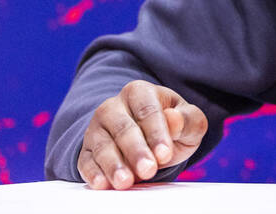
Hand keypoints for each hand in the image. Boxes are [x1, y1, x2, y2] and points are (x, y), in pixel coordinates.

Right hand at [78, 81, 207, 189]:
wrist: (151, 139)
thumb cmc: (173, 127)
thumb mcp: (189, 122)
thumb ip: (187, 120)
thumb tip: (174, 118)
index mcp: (140, 92)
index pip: (147, 111)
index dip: (156, 133)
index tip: (165, 154)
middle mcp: (113, 106)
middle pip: (123, 128)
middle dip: (136, 151)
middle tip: (148, 170)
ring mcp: (97, 128)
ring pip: (102, 145)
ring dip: (114, 165)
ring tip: (126, 182)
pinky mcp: (86, 150)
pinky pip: (86, 161)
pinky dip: (93, 173)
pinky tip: (102, 183)